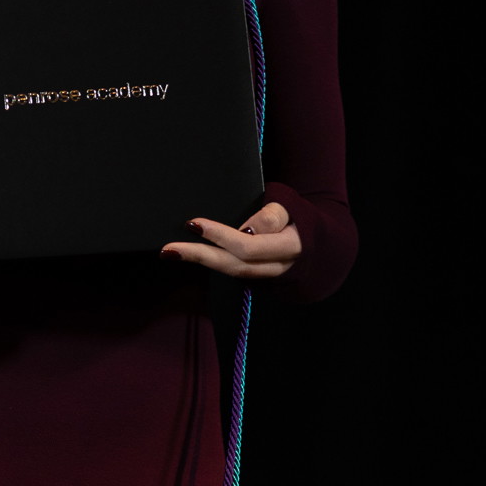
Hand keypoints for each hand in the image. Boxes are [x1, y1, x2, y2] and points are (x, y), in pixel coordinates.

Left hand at [160, 200, 300, 280]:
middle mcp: (278, 266)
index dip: (220, 235)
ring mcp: (268, 277)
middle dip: (200, 255)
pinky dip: (210, 263)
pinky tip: (189, 255)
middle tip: (168, 248)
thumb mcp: (290, 207)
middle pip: (235, 264)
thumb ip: (271, 216)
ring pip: (232, 272)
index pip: (249, 244)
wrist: (316, 245)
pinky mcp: (258, 279)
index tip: (193, 224)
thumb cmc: (298, 218)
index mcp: (291, 245)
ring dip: (200, 261)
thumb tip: (246, 231)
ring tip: (170, 253)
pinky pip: (233, 272)